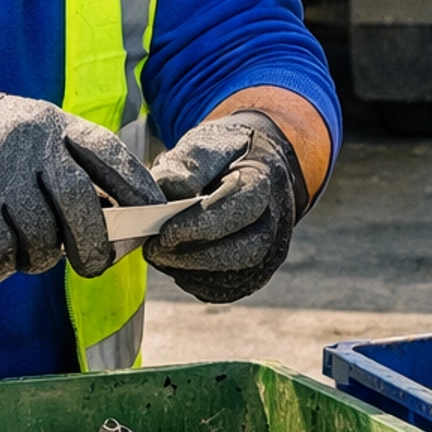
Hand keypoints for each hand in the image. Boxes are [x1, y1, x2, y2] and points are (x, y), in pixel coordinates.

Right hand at [0, 93, 164, 283]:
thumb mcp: (41, 139)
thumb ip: (79, 170)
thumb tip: (131, 225)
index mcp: (56, 124)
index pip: (110, 156)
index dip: (140, 193)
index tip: (152, 222)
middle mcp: (30, 140)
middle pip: (81, 204)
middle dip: (95, 246)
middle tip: (94, 265)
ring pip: (40, 238)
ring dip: (37, 258)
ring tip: (21, 249)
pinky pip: (0, 253)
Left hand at [143, 115, 297, 303]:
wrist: (258, 167)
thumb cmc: (230, 155)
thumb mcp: (211, 142)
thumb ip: (189, 162)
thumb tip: (169, 189)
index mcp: (265, 182)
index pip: (240, 210)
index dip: (200, 225)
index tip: (164, 231)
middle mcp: (276, 222)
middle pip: (243, 251)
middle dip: (193, 256)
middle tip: (155, 250)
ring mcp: (271, 251)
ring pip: (235, 277)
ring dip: (191, 271)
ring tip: (160, 255)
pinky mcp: (257, 272)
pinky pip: (227, 289)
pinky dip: (197, 282)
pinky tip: (176, 265)